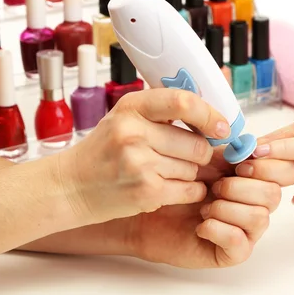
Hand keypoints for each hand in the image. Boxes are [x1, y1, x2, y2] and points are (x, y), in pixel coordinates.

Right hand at [58, 89, 230, 224]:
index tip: (222, 126)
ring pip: (194, 168)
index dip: (211, 115)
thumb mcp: (126, 117)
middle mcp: (134, 132)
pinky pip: (190, 189)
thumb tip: (211, 109)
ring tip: (163, 172)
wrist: (71, 186)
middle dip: (199, 152)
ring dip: (189, 172)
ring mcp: (139, 164)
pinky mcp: (146, 192)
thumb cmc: (104, 152)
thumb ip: (163, 110)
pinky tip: (169, 188)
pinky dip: (188, 191)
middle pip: (198, 143)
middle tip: (182, 155)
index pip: (184, 102)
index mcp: (132, 107)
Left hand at [125, 155, 293, 267]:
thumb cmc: (177, 182)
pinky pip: (239, 241)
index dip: (270, 165)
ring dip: (226, 208)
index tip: (240, 163)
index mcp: (257, 177)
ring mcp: (248, 230)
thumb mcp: (204, 155)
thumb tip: (251, 144)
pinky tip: (201, 225)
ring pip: (259, 217)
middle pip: (274, 194)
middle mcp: (258, 204)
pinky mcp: (233, 253)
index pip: (290, 171)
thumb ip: (231, 147)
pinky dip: (217, 228)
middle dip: (239, 186)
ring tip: (203, 207)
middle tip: (214, 187)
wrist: (150, 210)